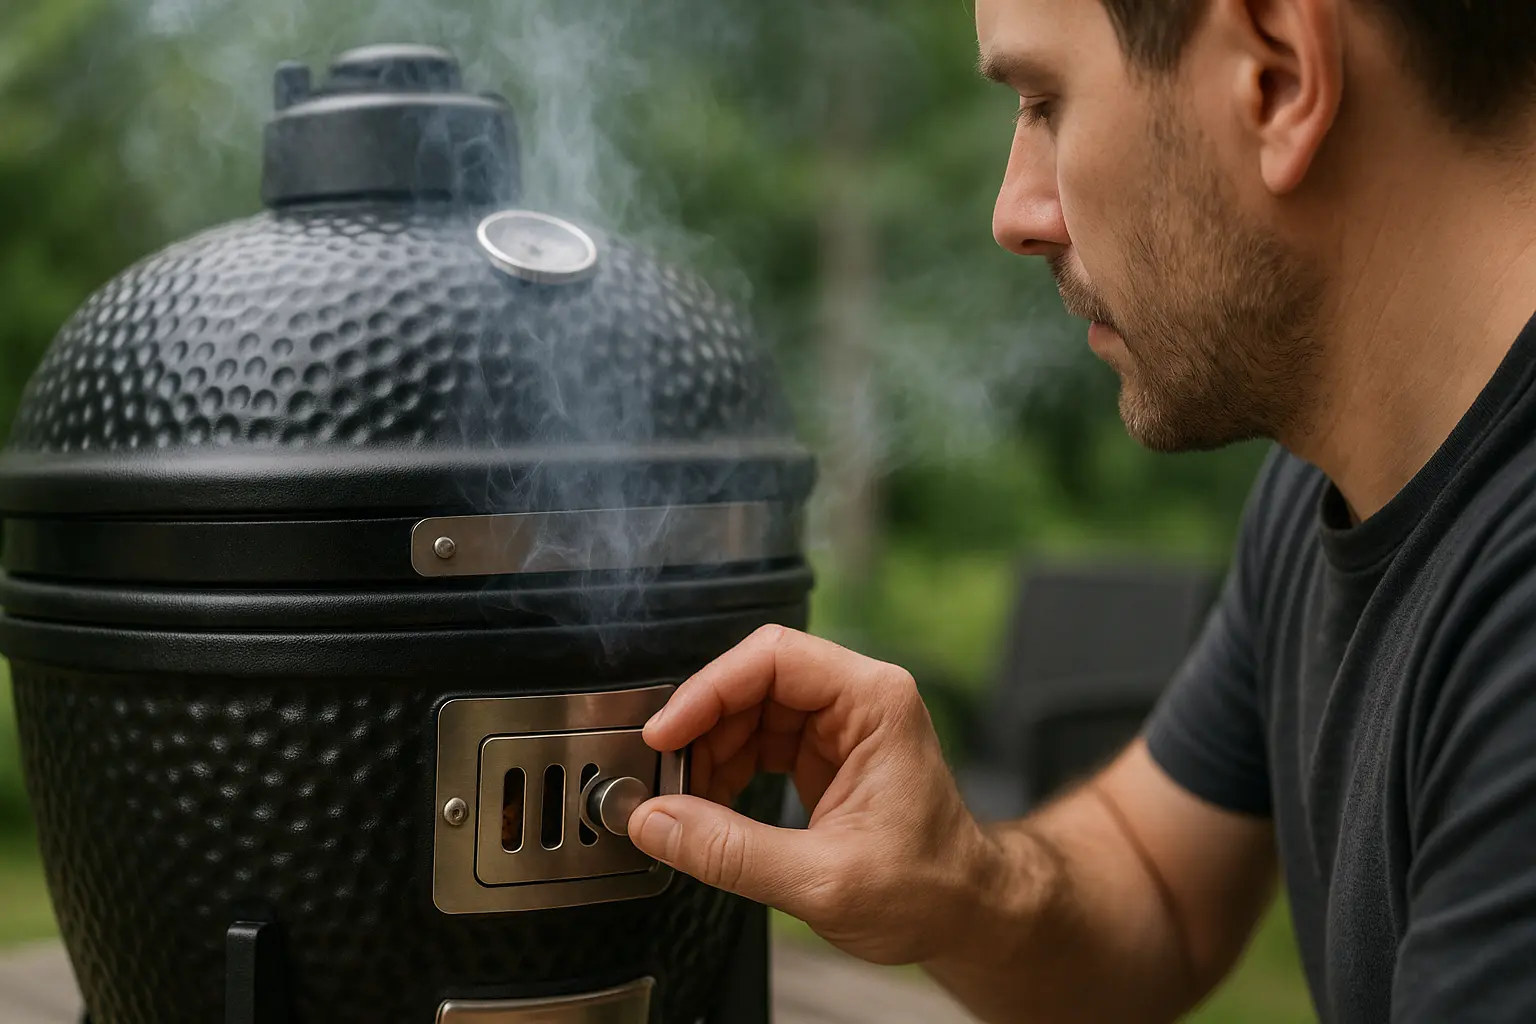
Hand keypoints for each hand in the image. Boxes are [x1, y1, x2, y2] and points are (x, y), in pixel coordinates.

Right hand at [627, 624, 994, 965]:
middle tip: (664, 780)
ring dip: (708, 754)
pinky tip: (707, 811)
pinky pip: (756, 742)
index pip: (774, 658)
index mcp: (874, 702)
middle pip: (753, 681)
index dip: (710, 689)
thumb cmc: (929, 891)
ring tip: (683, 806)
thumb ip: (731, 851)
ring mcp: (839, 724)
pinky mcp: (823, 753)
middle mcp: (857, 699)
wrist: (968, 915)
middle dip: (702, 729)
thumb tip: (654, 823)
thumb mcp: (823, 881)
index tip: (666, 734)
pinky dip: (724, 772)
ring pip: (747, 711)